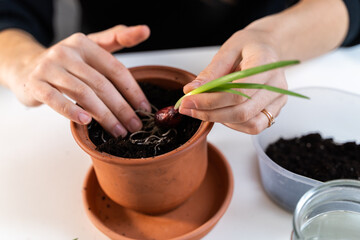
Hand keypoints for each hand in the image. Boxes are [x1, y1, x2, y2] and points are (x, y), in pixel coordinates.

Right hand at [11, 25, 150, 136]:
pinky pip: (56, 99)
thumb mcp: (90, 46)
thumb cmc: (66, 62)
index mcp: (84, 44)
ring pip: (83, 94)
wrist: (25, 66)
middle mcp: (66, 53)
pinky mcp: (35, 84)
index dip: (132, 91)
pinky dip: (72, 111)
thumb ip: (116, 38)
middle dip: (122, 109)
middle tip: (135, 126)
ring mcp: (49, 68)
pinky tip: (86, 121)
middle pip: (102, 84)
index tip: (144, 109)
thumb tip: (145, 30)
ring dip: (104, 116)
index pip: (115, 69)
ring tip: (118, 131)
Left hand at [179, 29, 287, 133]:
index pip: (238, 92)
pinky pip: (254, 126)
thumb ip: (211, 72)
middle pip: (242, 112)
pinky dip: (233, 124)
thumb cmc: (249, 46)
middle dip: (210, 113)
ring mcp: (278, 100)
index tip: (188, 101)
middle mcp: (276, 85)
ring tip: (203, 109)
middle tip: (188, 108)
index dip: (210, 101)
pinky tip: (220, 112)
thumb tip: (192, 90)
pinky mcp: (274, 110)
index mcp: (266, 64)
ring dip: (221, 120)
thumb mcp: (228, 50)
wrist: (268, 47)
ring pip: (249, 124)